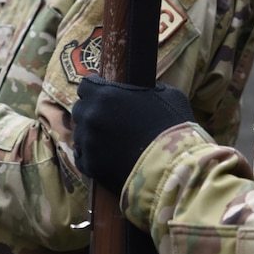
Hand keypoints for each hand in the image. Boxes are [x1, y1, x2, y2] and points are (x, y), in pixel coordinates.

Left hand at [72, 78, 195, 198]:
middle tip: (109, 120)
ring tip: (110, 143)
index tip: (104, 94)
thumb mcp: (168, 96)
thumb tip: (144, 89)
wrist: (171, 167)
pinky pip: (81, 157)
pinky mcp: (89, 165)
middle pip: (80, 109)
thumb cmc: (173, 128)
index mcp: (106, 94)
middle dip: (92, 112)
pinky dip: (91, 156)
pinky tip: (106, 158)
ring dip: (91, 135)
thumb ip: (149, 88)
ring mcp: (87, 141)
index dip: (95, 89)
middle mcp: (91, 115)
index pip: (86, 85)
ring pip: (80, 134)